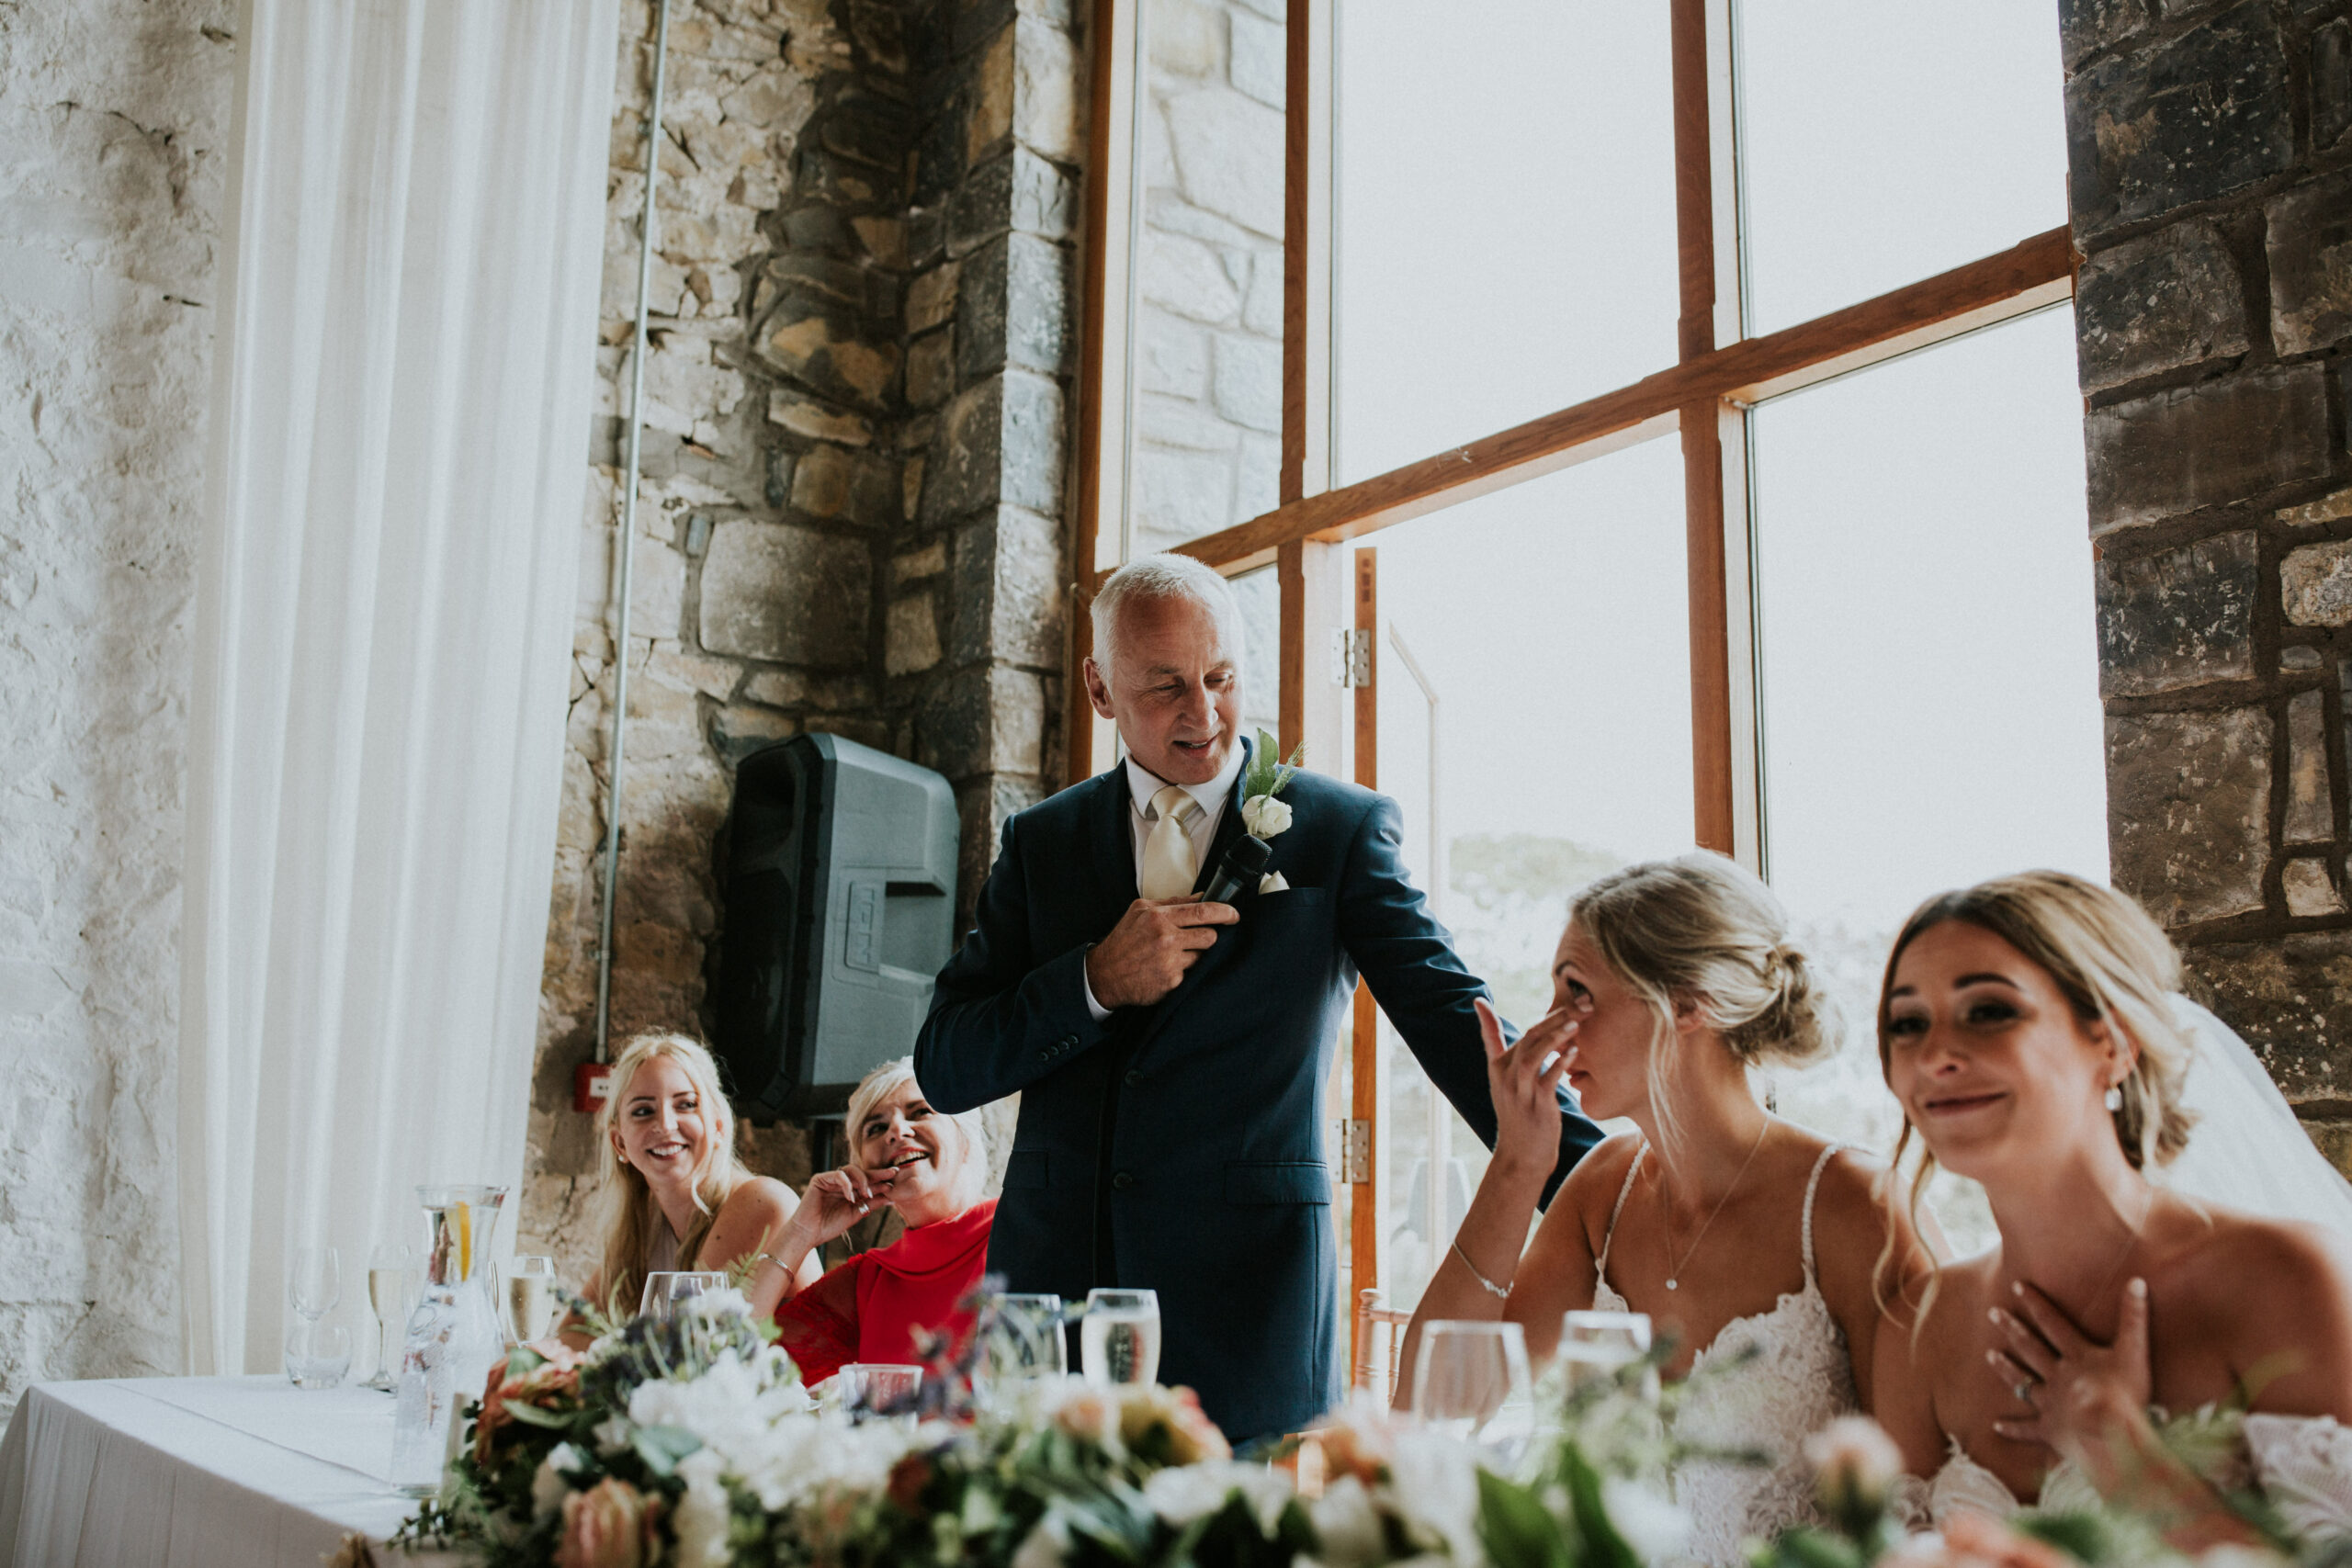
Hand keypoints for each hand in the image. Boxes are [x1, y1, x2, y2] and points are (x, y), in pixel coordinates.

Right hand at [787, 1164, 898, 1250]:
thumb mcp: (856, 1214)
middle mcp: (841, 1183)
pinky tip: (850, 1197)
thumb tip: (892, 1198)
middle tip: (892, 1173)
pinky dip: (846, 1184)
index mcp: (849, 1190)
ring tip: (867, 1194)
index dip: (881, 1180)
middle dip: (877, 1174)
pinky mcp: (820, 1179)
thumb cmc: (830, 1226)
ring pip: (851, 1170)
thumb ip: (871, 1203)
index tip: (896, 1182)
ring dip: (863, 1180)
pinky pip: (837, 1175)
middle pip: (862, 1173)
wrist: (809, 1234)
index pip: (868, 1181)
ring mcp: (830, 1179)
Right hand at [1084, 897, 1238, 1008]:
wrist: (1105, 974)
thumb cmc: (1124, 939)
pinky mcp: (1172, 983)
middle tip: (1192, 939)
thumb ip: (1173, 902)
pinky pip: (1190, 974)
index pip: (1203, 912)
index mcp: (1159, 917)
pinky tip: (1165, 969)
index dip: (1225, 912)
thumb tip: (1202, 896)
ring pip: (1202, 956)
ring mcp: (1170, 962)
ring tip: (1172, 955)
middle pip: (1210, 936)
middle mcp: (1166, 939)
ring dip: (1193, 955)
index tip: (1235, 915)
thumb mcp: (1141, 911)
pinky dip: (1182, 971)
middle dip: (1206, 937)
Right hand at [1478, 996, 1575, 1174]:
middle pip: (1529, 1037)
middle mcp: (1505, 1076)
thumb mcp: (1507, 1083)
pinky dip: (1560, 1063)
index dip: (1488, 1016)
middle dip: (1557, 1016)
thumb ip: (1505, 1052)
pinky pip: (1548, 1079)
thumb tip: (1506, 1023)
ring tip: (1576, 1022)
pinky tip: (1573, 1052)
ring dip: (1556, 1036)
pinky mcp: (1536, 1105)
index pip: (1494, 1033)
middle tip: (1583, 1002)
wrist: (1521, 1156)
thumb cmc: (1520, 1116)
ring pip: (1534, 1054)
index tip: (1481, 999)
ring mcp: (1519, 1090)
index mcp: (1497, 1068)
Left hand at [1989, 1277, 2154, 1469]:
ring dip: (2006, 1368)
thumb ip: (2134, 1317)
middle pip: (2030, 1348)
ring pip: (2023, 1382)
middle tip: (1992, 1313)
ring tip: (1989, 1356)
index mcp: (2076, 1356)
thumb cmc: (2125, 1392)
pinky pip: (2027, 1429)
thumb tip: (2137, 1280)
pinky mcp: (2050, 1430)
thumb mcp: (2134, 1351)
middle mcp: (2057, 1376)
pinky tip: (1996, 1426)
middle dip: (2012, 1328)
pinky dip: (2012, 1429)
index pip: (2052, 1323)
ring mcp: (2051, 1403)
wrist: (2108, 1431)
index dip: (2036, 1303)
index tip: (2016, 1287)